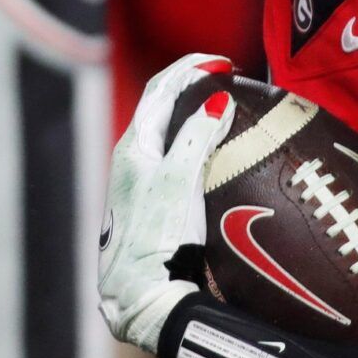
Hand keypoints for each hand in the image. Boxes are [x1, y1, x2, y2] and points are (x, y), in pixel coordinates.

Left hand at [98, 53, 235, 353]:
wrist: (141, 295)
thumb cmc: (158, 237)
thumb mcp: (180, 182)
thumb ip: (196, 137)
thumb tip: (216, 99)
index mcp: (133, 146)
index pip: (160, 89)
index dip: (189, 68)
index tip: (223, 62)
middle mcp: (131, 159)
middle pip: (160, 106)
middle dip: (192, 85)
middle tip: (227, 78)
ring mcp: (138, 182)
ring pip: (166, 132)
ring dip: (192, 113)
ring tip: (225, 107)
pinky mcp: (149, 203)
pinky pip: (172, 156)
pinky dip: (194, 142)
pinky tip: (215, 155)